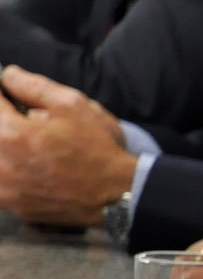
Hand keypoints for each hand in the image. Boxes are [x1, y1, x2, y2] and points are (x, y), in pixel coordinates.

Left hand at [0, 66, 137, 224]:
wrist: (115, 194)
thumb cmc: (97, 148)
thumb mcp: (74, 105)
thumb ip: (33, 86)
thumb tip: (7, 75)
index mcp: (10, 133)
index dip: (3, 94)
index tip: (10, 95)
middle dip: (8, 120)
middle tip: (30, 123)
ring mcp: (1, 187)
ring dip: (8, 145)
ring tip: (35, 146)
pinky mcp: (8, 203)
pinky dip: (9, 168)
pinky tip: (29, 165)